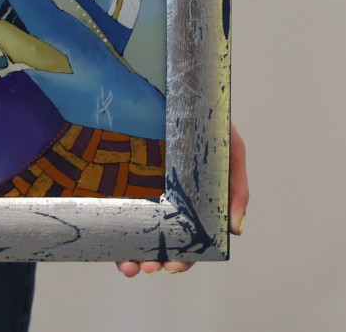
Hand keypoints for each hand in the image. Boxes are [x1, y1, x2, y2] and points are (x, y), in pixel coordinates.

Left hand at [117, 121, 247, 276]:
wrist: (172, 78)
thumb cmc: (204, 116)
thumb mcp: (230, 148)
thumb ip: (235, 187)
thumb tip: (236, 230)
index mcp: (192, 194)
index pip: (188, 233)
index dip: (184, 254)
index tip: (175, 266)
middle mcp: (163, 193)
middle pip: (159, 235)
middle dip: (156, 258)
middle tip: (152, 267)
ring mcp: (136, 182)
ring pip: (134, 226)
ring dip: (131, 252)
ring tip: (130, 264)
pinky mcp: (113, 170)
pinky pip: (109, 203)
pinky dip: (110, 228)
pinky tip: (110, 243)